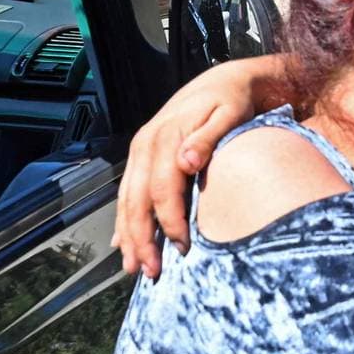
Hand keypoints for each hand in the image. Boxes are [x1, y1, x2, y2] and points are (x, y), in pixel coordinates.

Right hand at [115, 56, 282, 276]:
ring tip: (133, 267)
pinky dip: (124, 220)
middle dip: (141, 239)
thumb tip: (187, 161)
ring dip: (128, 236)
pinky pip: (127, 192)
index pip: (162, 189)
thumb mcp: (229, 112)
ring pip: (127, 199)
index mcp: (166, 137)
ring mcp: (140, 151)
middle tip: (151, 272)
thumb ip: (208, 138)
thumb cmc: (231, 100)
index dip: (169, 221)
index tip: (182, 248)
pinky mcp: (142, 156)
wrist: (221, 80)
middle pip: (136, 200)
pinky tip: (122, 243)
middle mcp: (146, 145)